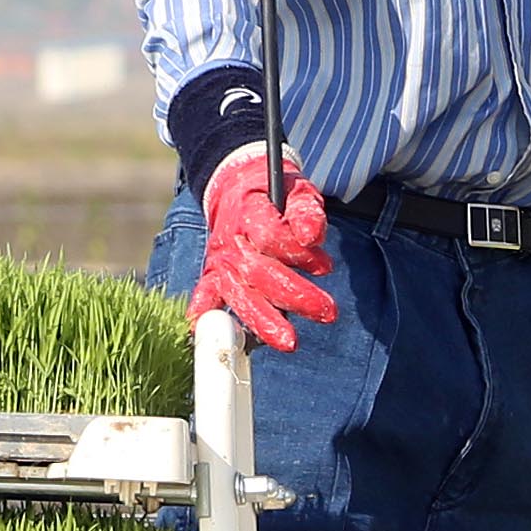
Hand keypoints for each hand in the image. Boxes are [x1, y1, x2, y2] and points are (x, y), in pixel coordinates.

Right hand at [192, 149, 336, 350]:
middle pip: (259, 272)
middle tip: (328, 312)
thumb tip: (311, 237)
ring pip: (238, 293)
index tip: (325, 266)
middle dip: (295, 295)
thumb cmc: (274, 194)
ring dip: (263, 320)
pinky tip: (202, 331)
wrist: (236, 188)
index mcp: (250, 213)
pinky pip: (206, 294)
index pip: (270, 237)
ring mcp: (221, 260)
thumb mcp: (297, 192)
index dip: (299, 254)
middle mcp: (232, 240)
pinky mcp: (214, 274)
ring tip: (288, 343)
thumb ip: (306, 213)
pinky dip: (203, 311)